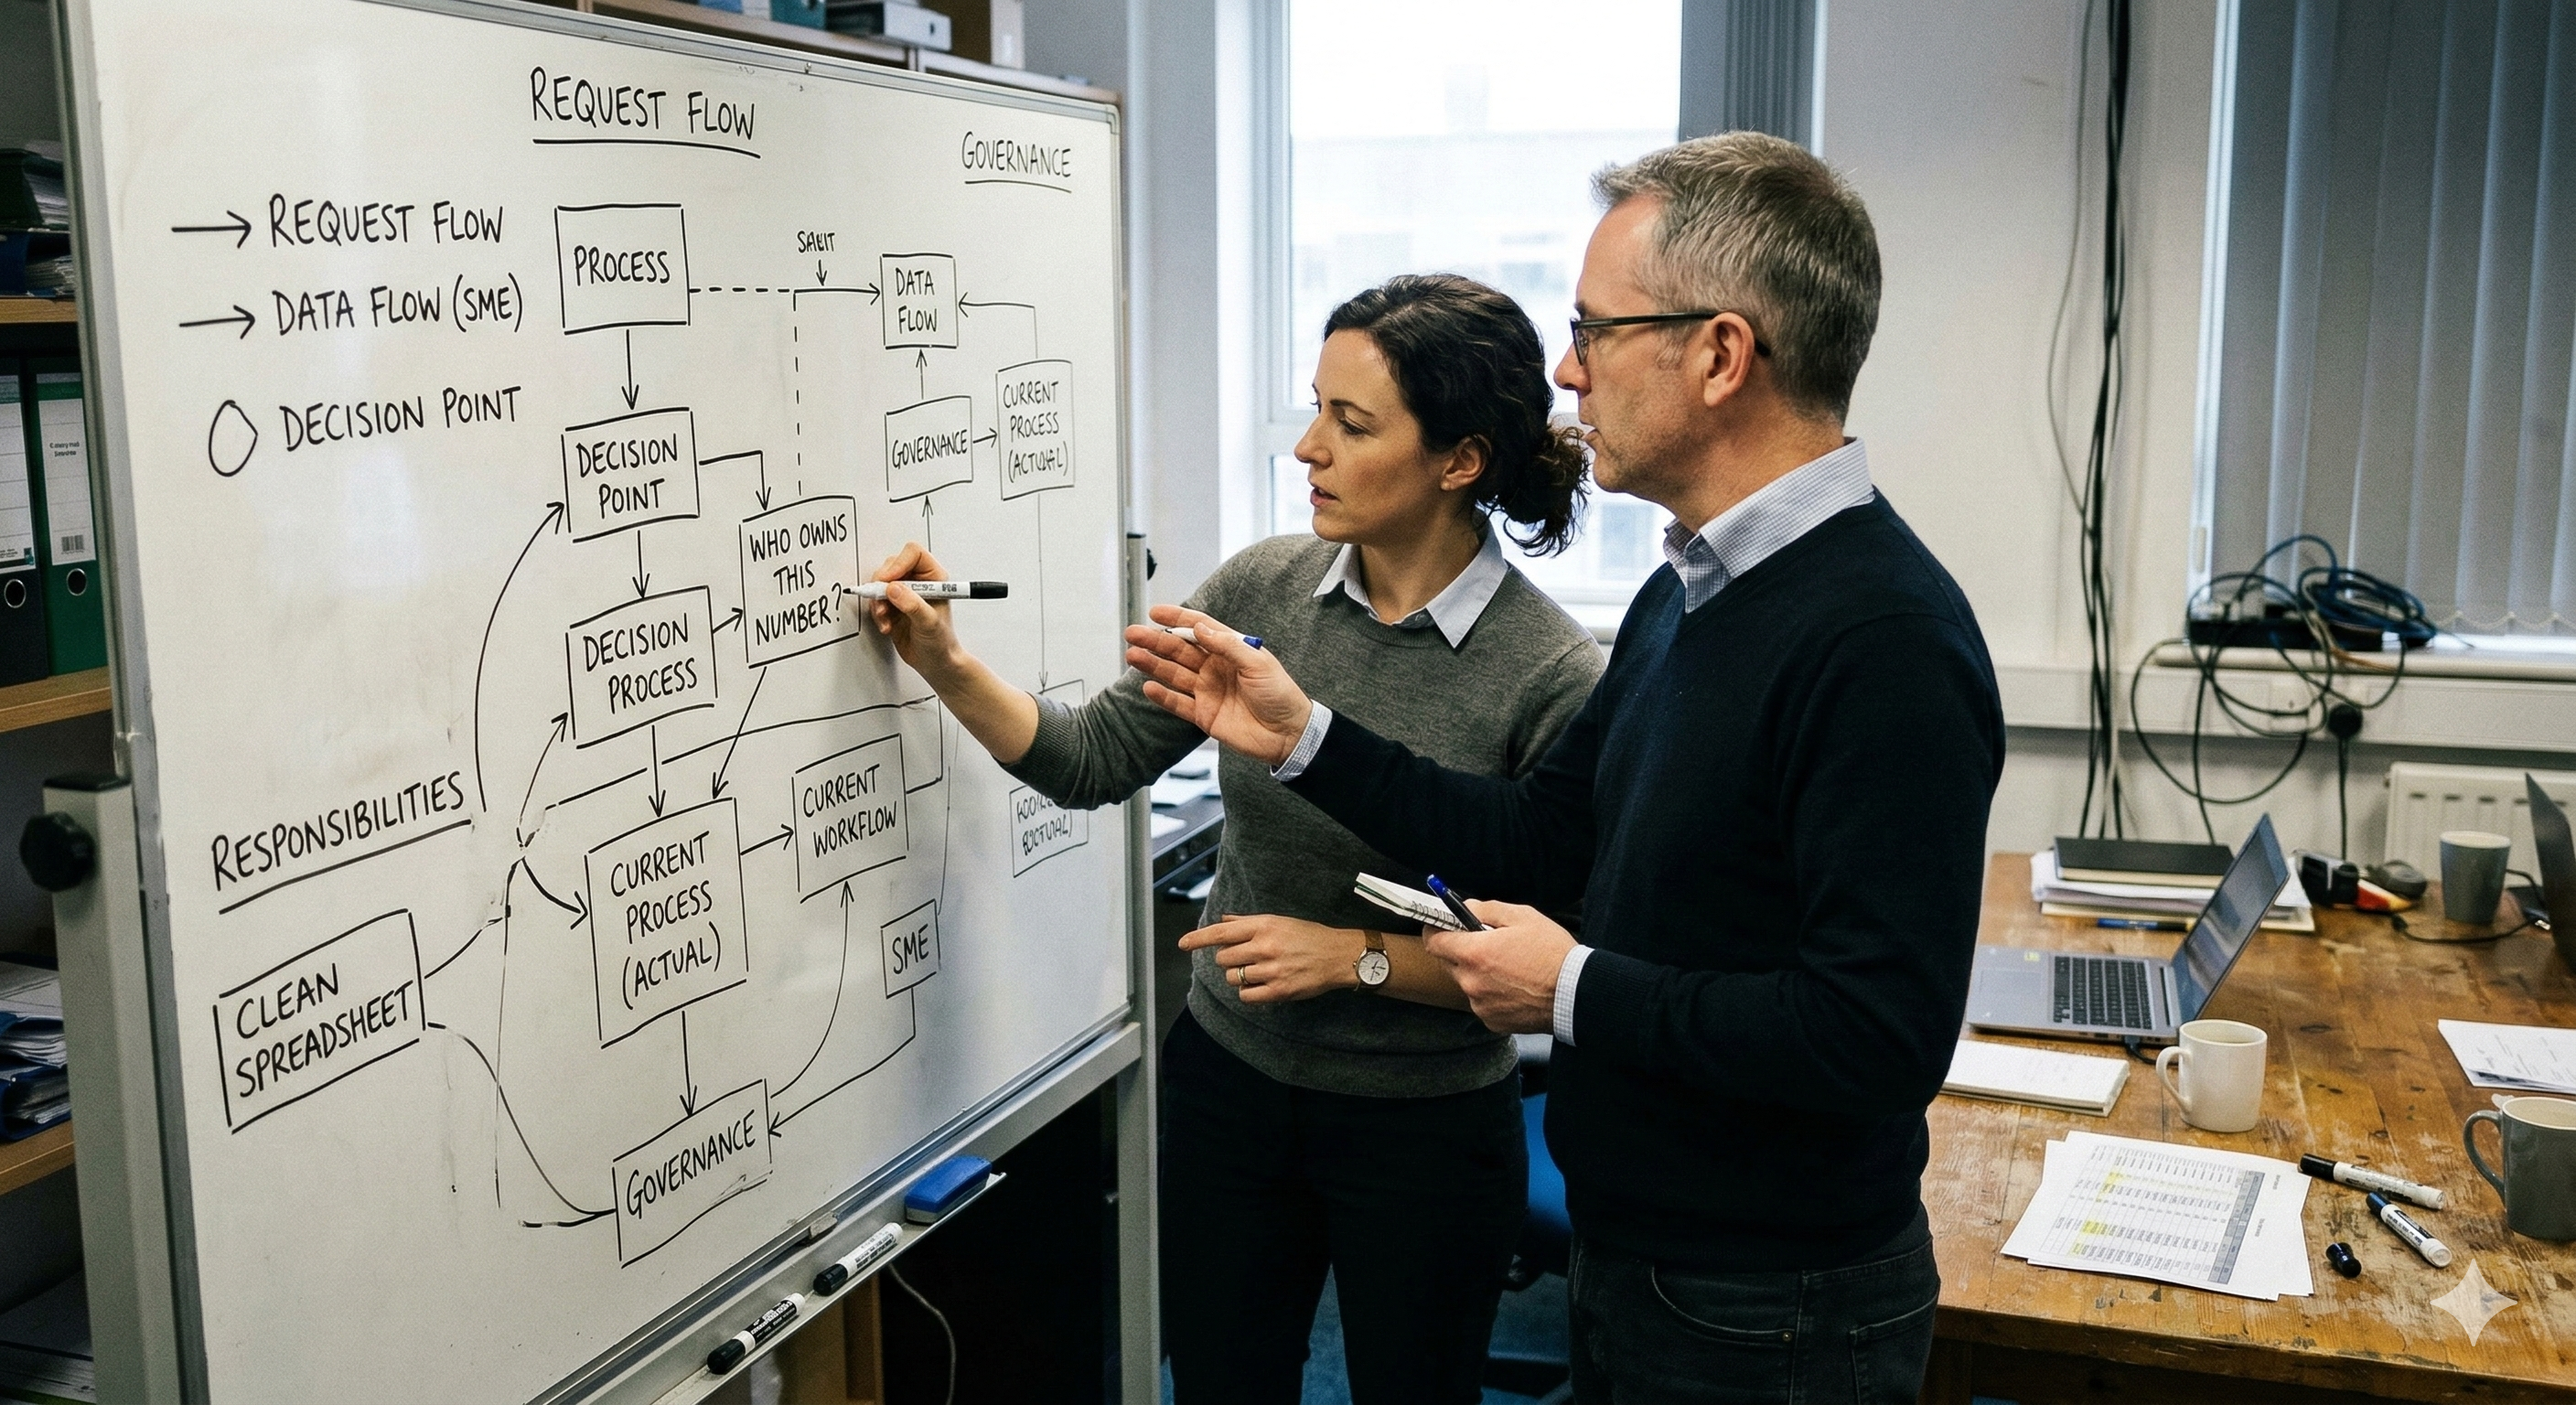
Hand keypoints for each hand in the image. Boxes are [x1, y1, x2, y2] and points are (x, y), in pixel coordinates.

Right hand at [867, 542, 963, 678]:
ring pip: (880, 583)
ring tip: (885, 618)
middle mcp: (918, 582)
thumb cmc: (941, 642)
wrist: (934, 662)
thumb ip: (912, 604)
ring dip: (878, 601)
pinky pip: (876, 601)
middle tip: (882, 600)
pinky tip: (886, 626)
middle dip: (883, 584)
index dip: (898, 563)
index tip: (889, 581)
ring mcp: (904, 594)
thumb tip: (893, 588)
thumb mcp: (929, 622)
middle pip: (892, 565)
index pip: (914, 554)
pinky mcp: (893, 606)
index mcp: (934, 578)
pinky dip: (877, 613)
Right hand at [1123, 605, 1312, 766]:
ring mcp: (1208, 691)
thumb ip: (1227, 646)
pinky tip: (1148, 687)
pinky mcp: (1205, 715)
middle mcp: (1215, 668)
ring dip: (1153, 665)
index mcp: (1230, 650)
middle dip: (1156, 641)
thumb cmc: (1281, 694)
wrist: (1289, 733)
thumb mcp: (1258, 663)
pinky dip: (1163, 696)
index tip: (1155, 612)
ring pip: (1174, 674)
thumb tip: (1200, 629)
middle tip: (1133, 633)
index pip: (1199, 629)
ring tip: (1133, 655)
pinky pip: (1178, 703)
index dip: (1177, 619)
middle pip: (1180, 650)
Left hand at [1180, 915, 1365, 1003]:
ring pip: (1233, 978)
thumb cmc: (1308, 936)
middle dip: (1230, 960)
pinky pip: (1246, 995)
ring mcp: (1272, 969)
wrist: (1338, 955)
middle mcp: (1265, 946)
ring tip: (1259, 971)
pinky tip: (1261, 985)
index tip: (1183, 943)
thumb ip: (1248, 923)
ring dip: (1239, 976)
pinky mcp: (1279, 990)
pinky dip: (1248, 992)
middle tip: (1248, 958)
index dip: (1199, 938)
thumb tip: (1223, 921)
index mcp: (1264, 926)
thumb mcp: (1279, 922)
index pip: (1222, 932)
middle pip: (1224, 958)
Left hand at [1426, 901, 1575, 1033]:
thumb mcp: (1522, 916)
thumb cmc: (1553, 953)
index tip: (1441, 926)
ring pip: (1467, 983)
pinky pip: (1481, 1002)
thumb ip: (1486, 909)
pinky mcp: (1491, 1021)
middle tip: (1484, 944)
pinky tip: (1514, 987)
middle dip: (1460, 951)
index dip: (1435, 930)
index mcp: (1474, 953)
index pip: (1433, 941)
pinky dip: (1491, 993)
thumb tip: (1465, 908)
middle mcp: (1471, 982)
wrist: (1575, 993)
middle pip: (1448, 963)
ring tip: (1508, 968)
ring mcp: (1480, 1004)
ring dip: (1478, 974)